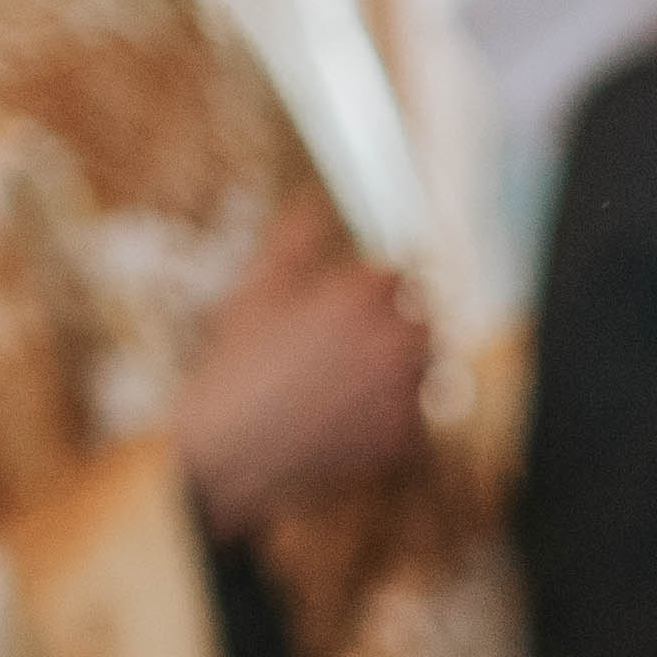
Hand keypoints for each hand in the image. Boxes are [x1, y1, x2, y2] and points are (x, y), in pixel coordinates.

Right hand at [159, 203, 432, 533]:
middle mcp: (395, 339)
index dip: (382, 287)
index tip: (364, 301)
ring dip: (400, 372)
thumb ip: (294, 242)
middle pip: (426, 320)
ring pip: (427, 370)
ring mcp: (406, 391)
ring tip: (344, 386)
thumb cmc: (235, 367)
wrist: (228, 452)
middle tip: (353, 348)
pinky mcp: (407, 437)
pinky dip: (390, 419)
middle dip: (398, 327)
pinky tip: (344, 421)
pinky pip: (417, 417)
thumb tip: (313, 203)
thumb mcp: (256, 292)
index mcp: (363, 295)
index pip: (406, 273)